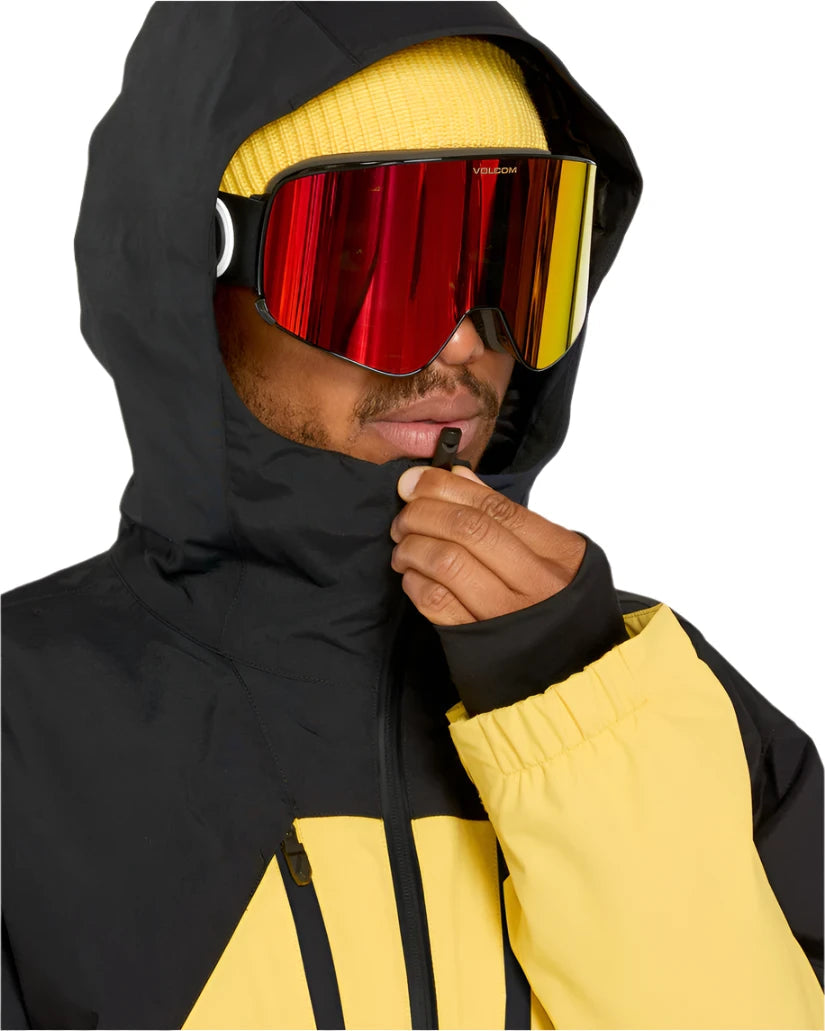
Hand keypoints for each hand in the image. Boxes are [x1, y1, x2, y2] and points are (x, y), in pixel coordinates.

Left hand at [390, 465, 586, 626]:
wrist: (569, 670)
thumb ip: (505, 514)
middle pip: (467, 529)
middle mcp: (535, 583)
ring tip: (404, 546)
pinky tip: (412, 575)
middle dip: (423, 513)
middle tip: (405, 515)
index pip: (494, 506)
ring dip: (412, 547)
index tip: (417, 480)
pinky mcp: (479, 642)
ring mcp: (506, 615)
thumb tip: (457, 475)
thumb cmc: (555, 602)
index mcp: (559, 553)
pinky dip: (414, 581)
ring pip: (446, 562)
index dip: (447, 487)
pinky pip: (435, 602)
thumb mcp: (551, 555)